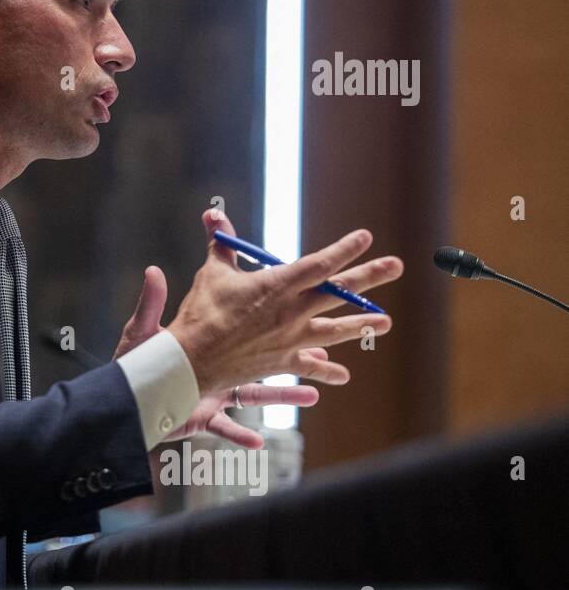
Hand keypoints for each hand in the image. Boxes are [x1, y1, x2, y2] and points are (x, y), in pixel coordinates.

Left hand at [114, 265, 322, 448]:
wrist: (122, 399)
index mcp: (209, 346)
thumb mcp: (141, 331)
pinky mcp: (202, 419)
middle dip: (295, 360)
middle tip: (327, 354)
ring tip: (313, 396)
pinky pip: (225, 429)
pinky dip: (241, 436)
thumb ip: (150, 304)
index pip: (245, 331)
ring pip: (254, 396)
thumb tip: (152, 271)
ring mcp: (213, 396)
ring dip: (283, 397)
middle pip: (263, 363)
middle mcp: (217, 370)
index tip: (297, 313)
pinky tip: (259, 443)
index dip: (271, 324)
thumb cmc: (132, 363)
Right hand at [166, 208, 403, 396]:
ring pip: (336, 329)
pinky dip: (328, 371)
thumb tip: (214, 214)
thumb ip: (222, 243)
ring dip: (363, 324)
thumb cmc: (201, 313)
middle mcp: (292, 312)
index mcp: (277, 286)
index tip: (365, 237)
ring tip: (387, 322)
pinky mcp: (283, 362)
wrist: (193, 360)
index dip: (344, 248)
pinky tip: (344, 374)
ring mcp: (291, 339)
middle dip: (370, 276)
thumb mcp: (212, 272)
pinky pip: (312, 367)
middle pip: (339, 292)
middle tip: (396, 266)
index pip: (320, 263)